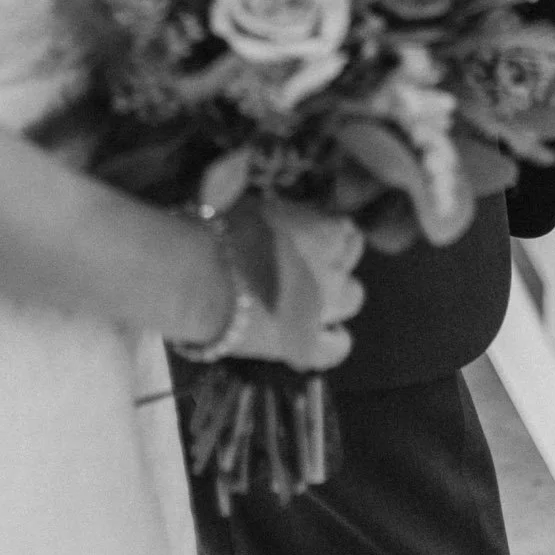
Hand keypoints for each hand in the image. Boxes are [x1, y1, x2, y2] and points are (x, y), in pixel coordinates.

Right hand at [236, 200, 365, 372]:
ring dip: (339, 289)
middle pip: (352, 255)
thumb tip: (298, 213)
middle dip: (337, 251)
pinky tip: (328, 333)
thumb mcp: (260, 206)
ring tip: (317, 289)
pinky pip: (337, 348)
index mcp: (325, 232)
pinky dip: (335, 340)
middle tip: (310, 252)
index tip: (313, 224)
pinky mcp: (307, 345)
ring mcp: (324, 310)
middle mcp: (334, 269)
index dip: (328, 224)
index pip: (344, 225)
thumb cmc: (223, 233)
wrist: (200, 281)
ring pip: (354, 297)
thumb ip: (289, 211)